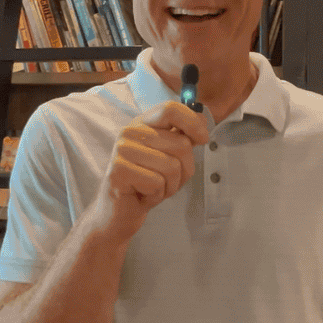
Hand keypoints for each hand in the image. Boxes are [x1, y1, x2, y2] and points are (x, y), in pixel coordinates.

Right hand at [92, 101, 207, 242]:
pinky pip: (157, 183)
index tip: (203, 139)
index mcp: (143, 123)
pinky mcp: (118, 171)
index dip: (193, 122)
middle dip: (184, 170)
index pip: (170, 109)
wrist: (120, 212)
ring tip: (155, 189)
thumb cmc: (148, 183)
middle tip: (168, 181)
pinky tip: (144, 196)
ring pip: (171, 167)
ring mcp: (122, 150)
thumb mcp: (170, 156)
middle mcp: (129, 132)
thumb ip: (183, 136)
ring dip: (170, 186)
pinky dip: (157, 196)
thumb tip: (202, 119)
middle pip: (180, 144)